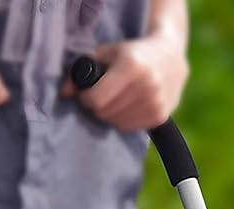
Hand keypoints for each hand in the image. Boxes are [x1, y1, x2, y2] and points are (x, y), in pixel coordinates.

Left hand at [59, 35, 188, 130]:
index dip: (86, 99)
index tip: (86, 93)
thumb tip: (63, 94)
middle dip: (98, 106)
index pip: (96, 99)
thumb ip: (80, 71)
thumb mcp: (106, 53)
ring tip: (116, 99)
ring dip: (110, 114)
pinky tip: (128, 106)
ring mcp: (155, 104)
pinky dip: (124, 120)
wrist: (170, 59)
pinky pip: (129, 128)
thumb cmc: (132, 53)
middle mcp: (146, 86)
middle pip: (105, 113)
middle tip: (102, 95)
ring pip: (116, 123)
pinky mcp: (160, 117)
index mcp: (131, 66)